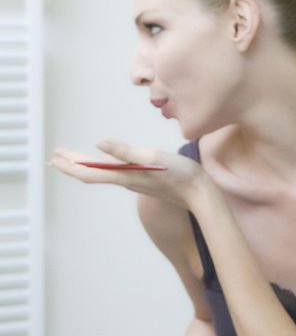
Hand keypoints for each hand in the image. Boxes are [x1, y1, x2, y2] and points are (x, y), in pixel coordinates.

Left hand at [51, 139, 210, 209]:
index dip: (70, 164)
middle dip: (73, 165)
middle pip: (93, 174)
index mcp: (124, 176)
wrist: (200, 193)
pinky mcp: (146, 180)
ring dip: (87, 167)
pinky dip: (104, 168)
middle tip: (56, 157)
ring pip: (104, 174)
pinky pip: (117, 174)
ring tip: (76, 161)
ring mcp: (136, 182)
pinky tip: (109, 165)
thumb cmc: (180, 174)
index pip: (89, 172)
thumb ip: (125, 151)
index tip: (55, 156)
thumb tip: (99, 142)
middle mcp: (127, 181)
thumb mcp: (152, 157)